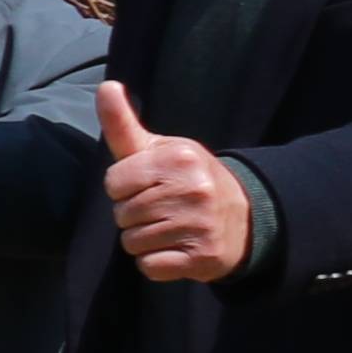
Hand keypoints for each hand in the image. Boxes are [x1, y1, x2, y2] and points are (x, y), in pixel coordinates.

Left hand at [99, 82, 255, 282]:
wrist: (246, 216)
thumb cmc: (187, 179)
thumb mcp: (159, 148)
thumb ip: (124, 124)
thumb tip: (105, 85)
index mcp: (178, 159)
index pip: (114, 182)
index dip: (125, 186)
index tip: (148, 184)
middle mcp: (192, 190)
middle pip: (121, 214)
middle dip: (134, 214)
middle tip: (164, 208)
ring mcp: (200, 226)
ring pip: (132, 243)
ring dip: (144, 239)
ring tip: (171, 227)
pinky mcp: (203, 259)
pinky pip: (148, 266)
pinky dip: (156, 262)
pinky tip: (177, 249)